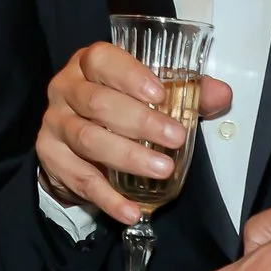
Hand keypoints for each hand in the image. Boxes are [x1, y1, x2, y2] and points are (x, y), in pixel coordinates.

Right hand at [37, 42, 231, 225]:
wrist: (73, 140)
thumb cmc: (118, 107)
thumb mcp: (150, 94)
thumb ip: (187, 92)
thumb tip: (221, 94)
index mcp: (88, 64)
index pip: (102, 60)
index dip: (129, 75)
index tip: (159, 94)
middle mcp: (65, 89)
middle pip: (97, 102)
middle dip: (139, 121)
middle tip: (175, 138)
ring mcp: (54, 123)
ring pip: (87, 139)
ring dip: (128, 157)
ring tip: (162, 169)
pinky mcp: (50, 156)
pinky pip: (80, 179)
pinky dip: (108, 198)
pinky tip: (131, 210)